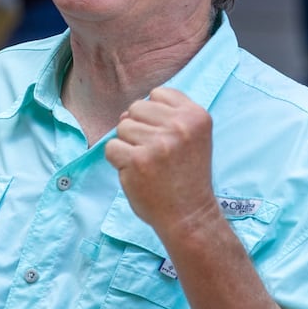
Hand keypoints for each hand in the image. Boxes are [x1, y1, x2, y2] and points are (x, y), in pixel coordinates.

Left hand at [105, 87, 219, 238]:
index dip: (155, 115)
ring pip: (122, 126)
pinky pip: (111, 147)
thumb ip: (167, 116)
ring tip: (148, 164)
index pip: (158, 94)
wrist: (190, 214)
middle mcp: (180, 126)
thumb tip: (127, 112)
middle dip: (139, 128)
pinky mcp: (138, 160)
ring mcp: (158, 143)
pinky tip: (137, 173)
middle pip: (137, 107)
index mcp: (196, 116)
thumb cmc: (187, 175)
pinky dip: (118, 160)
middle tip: (156, 154)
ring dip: (129, 145)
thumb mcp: (192, 137)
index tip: (166, 137)